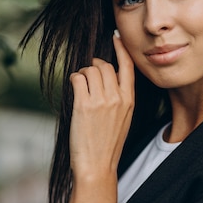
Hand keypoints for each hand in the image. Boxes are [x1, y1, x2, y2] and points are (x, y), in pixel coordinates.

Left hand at [68, 32, 134, 183]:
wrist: (98, 166)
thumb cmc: (108, 144)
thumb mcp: (123, 119)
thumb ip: (119, 98)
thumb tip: (105, 78)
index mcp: (129, 100)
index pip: (128, 67)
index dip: (121, 49)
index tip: (116, 37)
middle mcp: (117, 98)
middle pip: (104, 66)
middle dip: (93, 66)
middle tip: (88, 76)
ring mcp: (101, 101)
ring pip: (90, 70)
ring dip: (82, 74)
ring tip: (80, 86)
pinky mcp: (84, 105)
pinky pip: (77, 79)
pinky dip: (73, 79)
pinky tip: (74, 89)